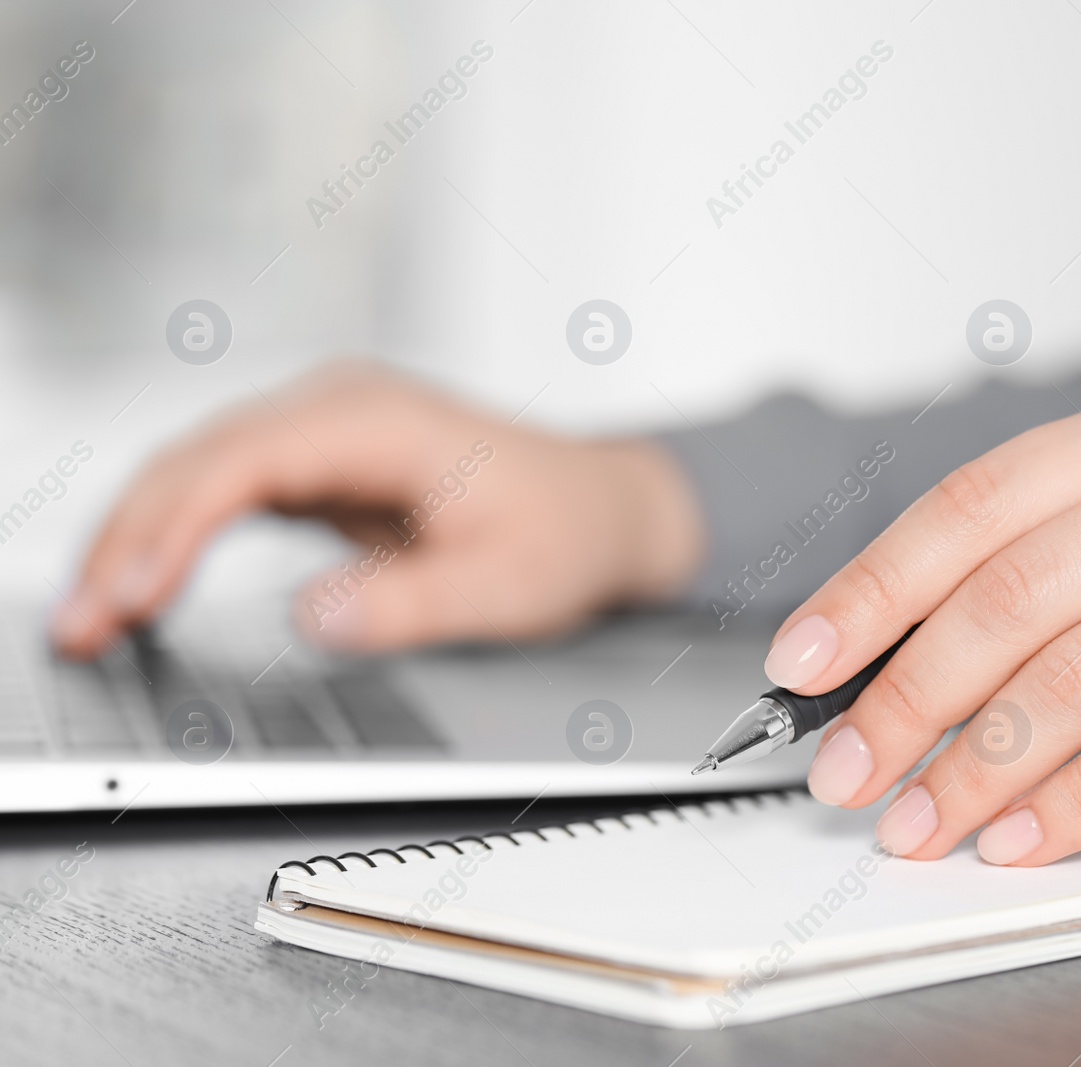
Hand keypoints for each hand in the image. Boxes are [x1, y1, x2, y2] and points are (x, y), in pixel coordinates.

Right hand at [51, 361, 704, 657]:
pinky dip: (174, 537)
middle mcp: (339, 409)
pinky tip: (138, 587)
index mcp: (379, 421)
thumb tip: (312, 619)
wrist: (602, 510)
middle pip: (200, 459)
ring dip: (136, 538)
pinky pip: (224, 491)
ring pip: (198, 471)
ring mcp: (325, 430)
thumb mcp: (508, 586)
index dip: (175, 525)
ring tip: (86, 619)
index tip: (130, 593)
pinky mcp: (320, 462)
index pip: (247, 460)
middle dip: (128, 539)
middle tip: (79, 627)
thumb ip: (414, 604)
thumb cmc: (564, 536)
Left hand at [767, 383, 1080, 863]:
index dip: (873, 590)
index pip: (976, 503)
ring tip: (920, 823)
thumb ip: (1029, 600)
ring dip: (977, 766)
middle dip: (908, 697)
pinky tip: (1021, 839)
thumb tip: (873, 678)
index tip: (803, 665)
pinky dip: (1074, 803)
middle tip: (848, 771)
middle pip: (1014, 591)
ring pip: (1080, 672)